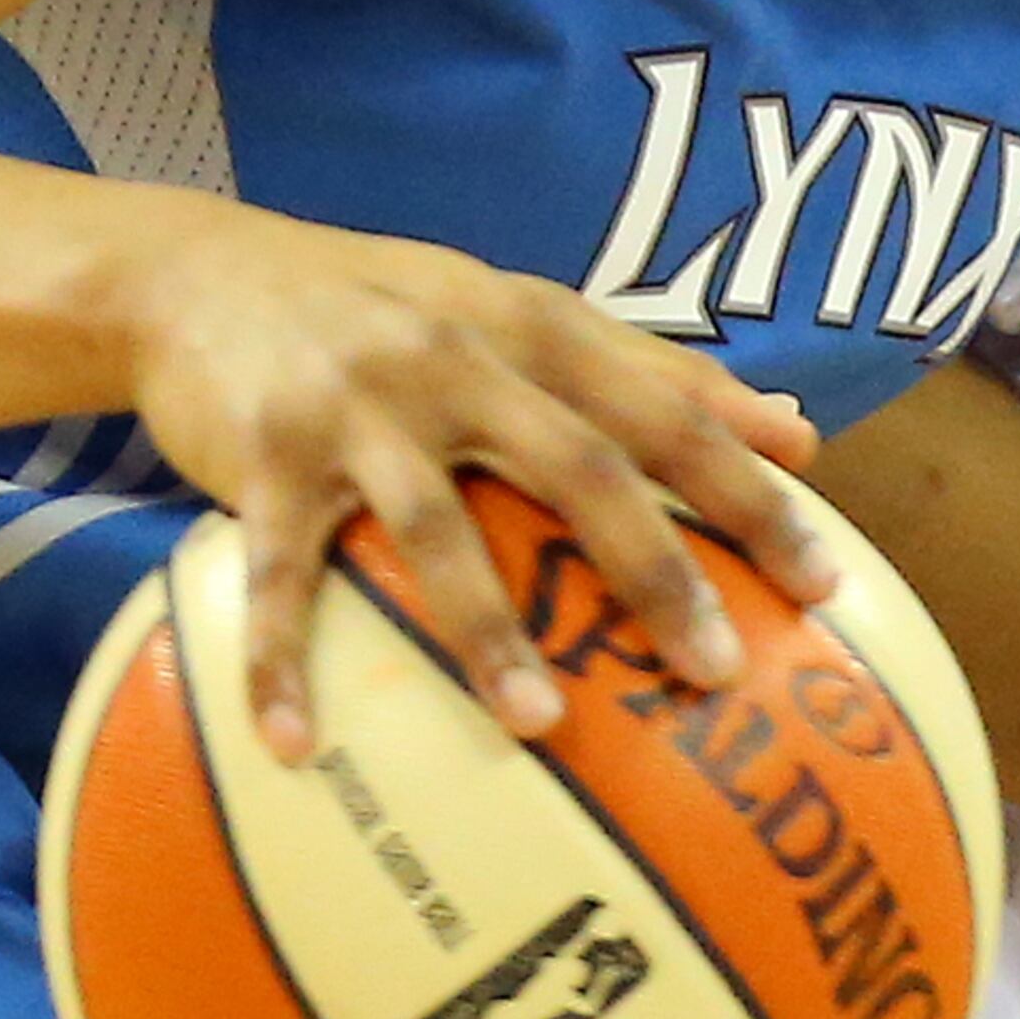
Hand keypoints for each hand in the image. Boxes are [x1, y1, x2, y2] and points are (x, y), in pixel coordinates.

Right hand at [112, 202, 836, 757]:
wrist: (197, 273)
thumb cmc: (388, 308)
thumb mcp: (522, 313)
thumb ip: (656, 370)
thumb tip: (800, 434)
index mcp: (532, 327)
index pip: (667, 410)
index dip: (749, 493)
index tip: (822, 584)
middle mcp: (455, 357)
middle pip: (580, 467)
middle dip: (654, 571)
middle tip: (713, 672)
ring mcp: (355, 407)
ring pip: (437, 527)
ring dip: (487, 631)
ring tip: (540, 727)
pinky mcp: (261, 457)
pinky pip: (277, 573)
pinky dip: (282, 661)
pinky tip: (297, 746)